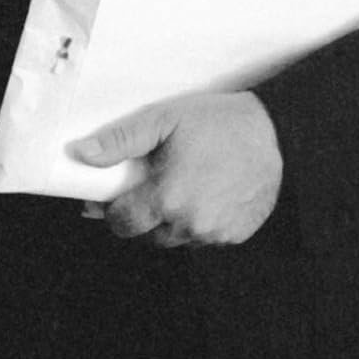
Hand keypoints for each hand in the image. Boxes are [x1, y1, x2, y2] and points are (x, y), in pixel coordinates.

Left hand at [73, 91, 282, 246]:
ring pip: (174, 239)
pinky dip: (195, 222)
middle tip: (146, 184)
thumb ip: (119, 140)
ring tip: (176, 184)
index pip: (122, 222)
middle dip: (139, 214)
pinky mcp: (235, 236)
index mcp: (167, 198)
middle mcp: (190, 224)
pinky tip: (201, 193)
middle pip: (146, 235)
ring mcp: (215, 235)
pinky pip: (202, 238)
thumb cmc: (218, 123)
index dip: (111, 208)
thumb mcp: (162, 119)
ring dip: (167, 220)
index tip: (111, 194)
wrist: (277, 134)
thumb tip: (81, 153)